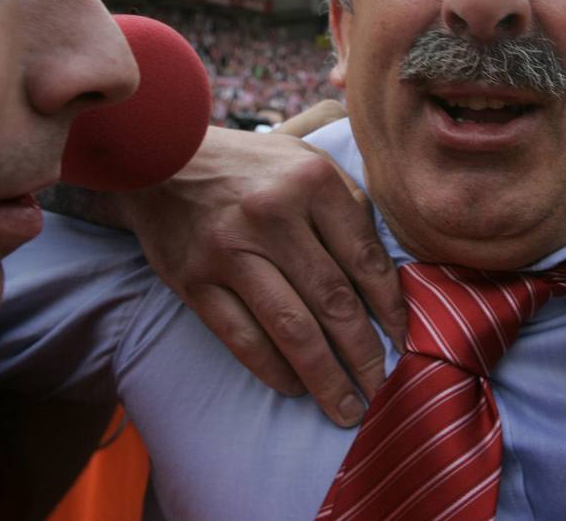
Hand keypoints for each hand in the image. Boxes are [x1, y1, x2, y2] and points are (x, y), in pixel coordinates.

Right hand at [115, 124, 406, 427]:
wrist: (162, 159)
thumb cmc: (252, 166)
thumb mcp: (307, 161)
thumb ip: (349, 205)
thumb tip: (387, 274)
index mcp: (312, 182)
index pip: (365, 258)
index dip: (390, 308)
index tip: (403, 340)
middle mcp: (273, 215)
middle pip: (333, 300)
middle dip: (364, 354)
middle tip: (382, 389)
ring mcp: (230, 251)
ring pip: (291, 328)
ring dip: (324, 377)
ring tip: (345, 407)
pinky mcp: (195, 281)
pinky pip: (243, 338)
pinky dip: (273, 369)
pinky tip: (295, 386)